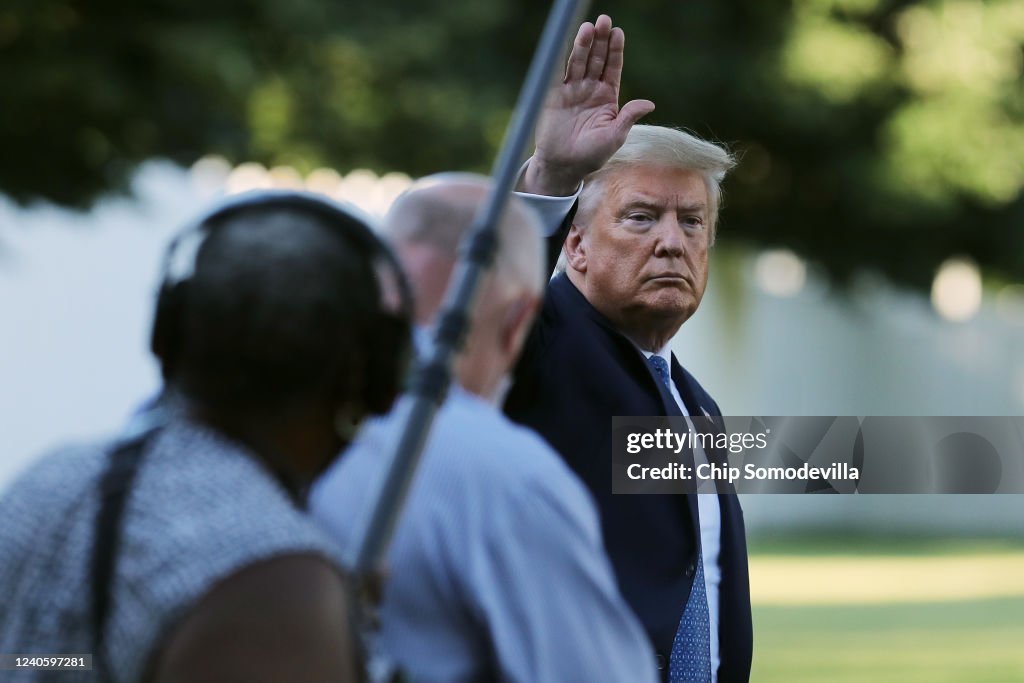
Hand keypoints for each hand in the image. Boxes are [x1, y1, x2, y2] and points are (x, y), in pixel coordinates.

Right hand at [522, 15, 654, 195]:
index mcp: (607, 97)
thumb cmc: (591, 155)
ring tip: (588, 28)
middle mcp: (590, 90)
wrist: (563, 166)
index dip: (615, 50)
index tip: (618, 33)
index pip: (612, 68)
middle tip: (604, 21)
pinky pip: (558, 73)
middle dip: (600, 41)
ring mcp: (572, 91)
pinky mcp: (554, 96)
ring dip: (584, 45)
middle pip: (596, 59)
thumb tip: (649, 103)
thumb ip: (628, 117)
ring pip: (579, 62)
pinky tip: (567, 43)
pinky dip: (562, 58)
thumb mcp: (614, 137)